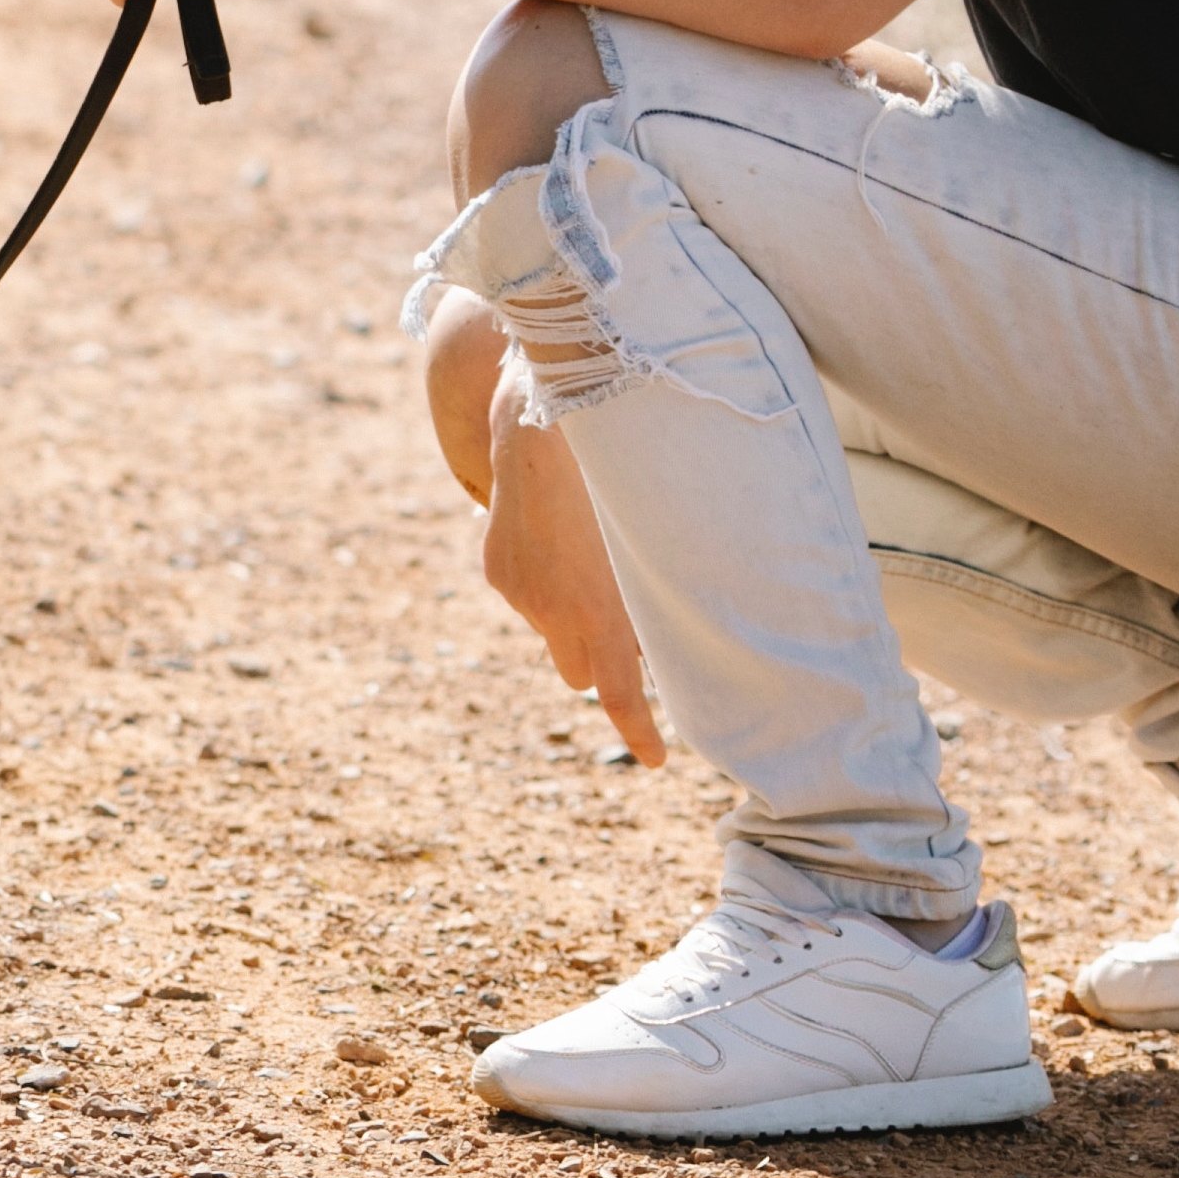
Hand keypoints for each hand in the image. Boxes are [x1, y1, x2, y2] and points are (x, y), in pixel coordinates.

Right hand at [479, 351, 664, 764]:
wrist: (545, 419)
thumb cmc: (622, 474)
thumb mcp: (656, 543)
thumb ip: (661, 599)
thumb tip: (680, 633)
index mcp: (599, 613)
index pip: (618, 694)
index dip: (638, 732)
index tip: (657, 757)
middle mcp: (554, 613)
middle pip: (582, 670)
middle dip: (605, 660)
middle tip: (636, 630)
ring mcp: (520, 592)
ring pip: (554, 629)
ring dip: (576, 615)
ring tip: (596, 558)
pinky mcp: (498, 569)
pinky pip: (529, 596)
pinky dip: (548, 582)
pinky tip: (563, 537)